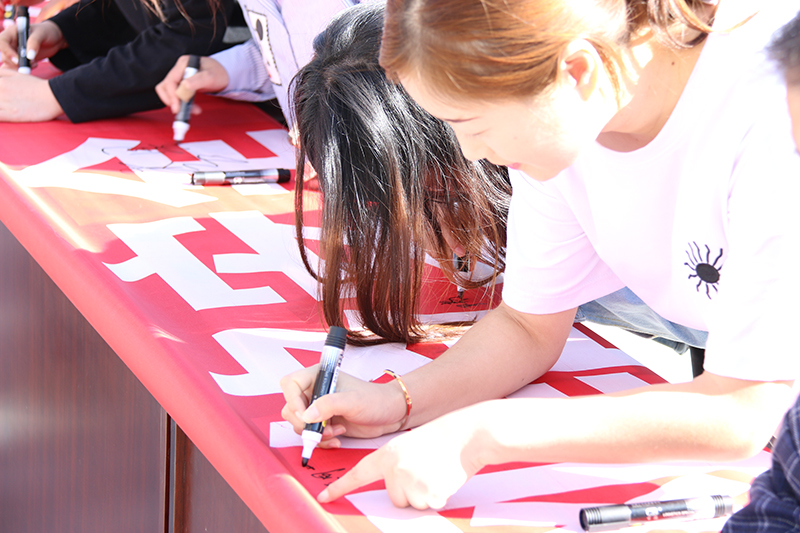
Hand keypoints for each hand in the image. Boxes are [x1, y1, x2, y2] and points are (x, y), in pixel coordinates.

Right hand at [0, 21, 65, 69]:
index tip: (18, 60)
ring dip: (20, 67)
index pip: (2, 42)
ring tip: (35, 64)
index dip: (7, 52)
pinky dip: (22, 69)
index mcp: (12, 32)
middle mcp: (10, 42)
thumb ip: (34, 43)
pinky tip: (33, 66)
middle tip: (31, 64)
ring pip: (9, 63)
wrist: (54, 39)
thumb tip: (29, 56)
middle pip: (4, 55)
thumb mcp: (42, 34)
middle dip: (15, 63)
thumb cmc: (47, 32)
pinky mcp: (20, 59)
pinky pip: (15, 67)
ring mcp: (14, 51)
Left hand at [0, 69, 62, 120]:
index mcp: (1, 80)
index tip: (0, 92)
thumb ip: (2, 72)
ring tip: (4, 106)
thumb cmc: (37, 86)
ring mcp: (5, 103)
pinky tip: (1, 115)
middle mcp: (1, 90)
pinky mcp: (12, 115)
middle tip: (4, 100)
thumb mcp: (17, 74)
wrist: (53, 96)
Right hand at [155, 55, 228, 113]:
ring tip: (192, 110)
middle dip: (173, 101)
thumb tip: (185, 85)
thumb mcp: (211, 76)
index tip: (177, 108)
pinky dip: (182, 104)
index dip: (172, 96)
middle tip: (183, 111)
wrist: (224, 74)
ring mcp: (179, 77)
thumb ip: (199, 80)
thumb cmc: (218, 73)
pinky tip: (192, 108)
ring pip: (168, 92)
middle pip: (165, 87)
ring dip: (177, 103)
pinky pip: (176, 96)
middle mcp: (178, 69)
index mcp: (183, 63)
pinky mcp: (181, 85)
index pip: (170, 81)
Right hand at [280, 366, 408, 447]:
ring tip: (336, 432)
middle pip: (291, 408)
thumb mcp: (353, 401)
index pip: (290, 384)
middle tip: (321, 429)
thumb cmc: (375, 400)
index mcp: (319, 376)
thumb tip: (306, 415)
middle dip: (305, 423)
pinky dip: (321, 441)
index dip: (293, 400)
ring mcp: (318, 408)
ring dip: (315, 434)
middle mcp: (315, 391)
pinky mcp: (323, 423)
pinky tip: (337, 438)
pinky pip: (310, 435)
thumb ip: (329, 405)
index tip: (306, 415)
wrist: (389, 414)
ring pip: (299, 424)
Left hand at [318, 406, 485, 508]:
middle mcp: (395, 469)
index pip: (359, 474)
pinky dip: (438, 496)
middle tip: (426, 468)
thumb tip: (394, 487)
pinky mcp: (428, 495)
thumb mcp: (409, 445)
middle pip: (395, 497)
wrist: (468, 434)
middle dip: (411, 489)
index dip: (340, 486)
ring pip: (413, 503)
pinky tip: (445, 478)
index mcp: (388, 454)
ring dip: (425, 493)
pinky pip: (429, 505)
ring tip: (436, 470)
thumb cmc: (442, 438)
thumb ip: (395, 464)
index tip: (324, 496)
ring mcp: (411, 483)